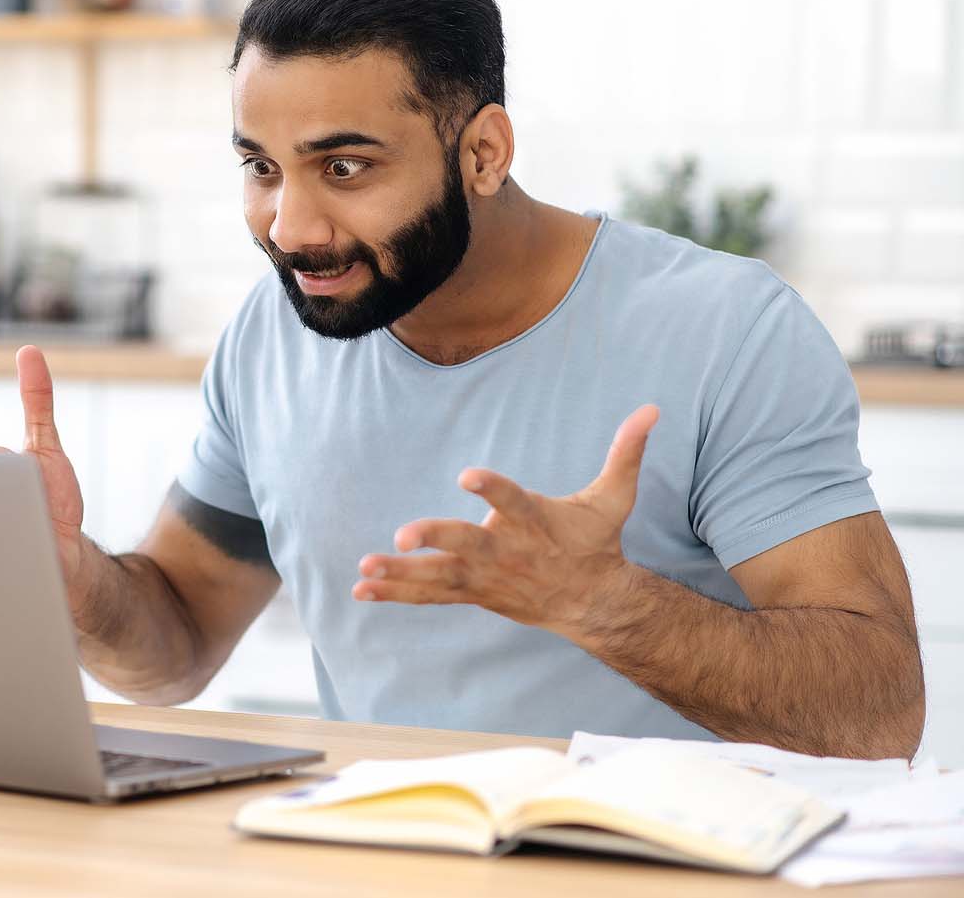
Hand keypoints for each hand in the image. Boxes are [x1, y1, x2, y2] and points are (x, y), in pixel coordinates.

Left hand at [352, 405, 659, 637]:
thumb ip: (626, 453)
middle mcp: (507, 552)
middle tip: (403, 537)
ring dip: (401, 574)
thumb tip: (652, 408)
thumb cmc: (595, 542)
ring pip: (440, 577)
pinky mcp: (472, 593)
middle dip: (437, 540)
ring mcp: (487, 577)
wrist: (592, 604)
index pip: (513, 501)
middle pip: (468, 546)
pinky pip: (430, 595)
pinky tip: (361, 589)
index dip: (492, 489)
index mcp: (536, 523)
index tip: (468, 475)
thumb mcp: (614, 498)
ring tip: (365, 568)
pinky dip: (397, 593)